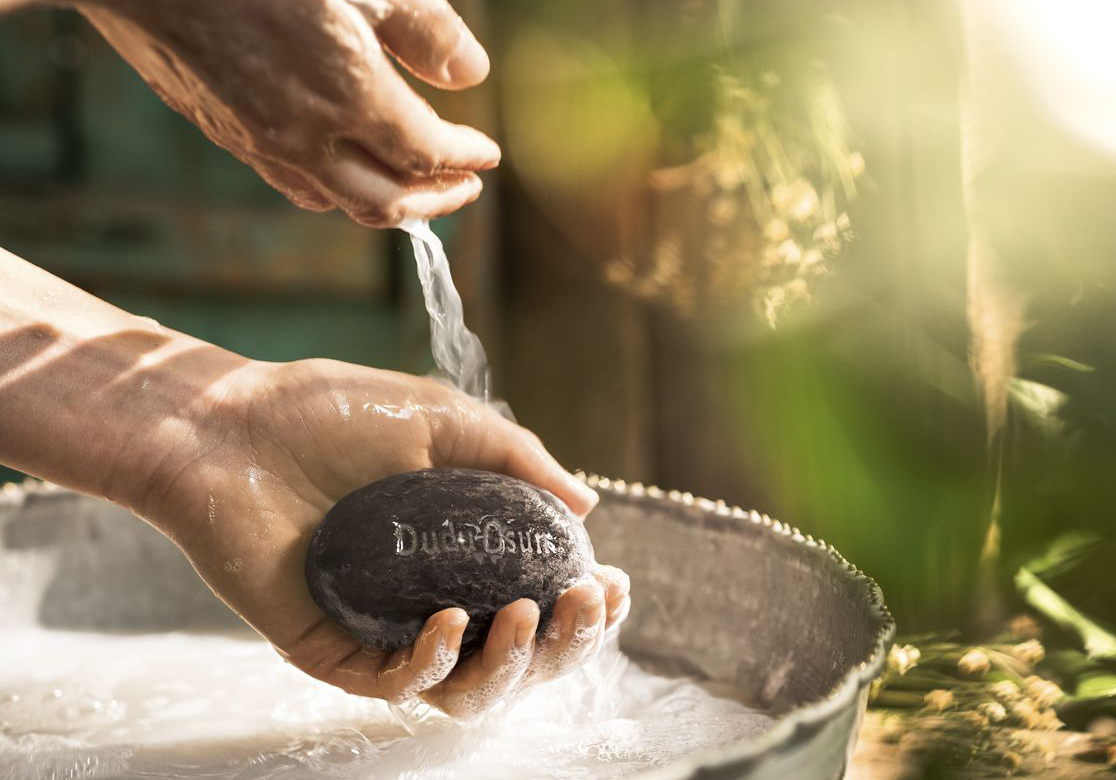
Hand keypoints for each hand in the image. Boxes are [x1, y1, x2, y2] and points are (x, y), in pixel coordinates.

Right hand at [75, 0, 499, 225]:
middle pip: (389, 200)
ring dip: (387, 202)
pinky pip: (293, 185)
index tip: (488, 156)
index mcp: (352, 98)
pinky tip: (342, 171)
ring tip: (413, 187)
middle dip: (437, 200)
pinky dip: (334, 191)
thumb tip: (473, 73)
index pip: (428, 154)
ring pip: (339, 201)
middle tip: (464, 188)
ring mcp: (262, 143)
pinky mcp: (226, 134)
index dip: (465, 159)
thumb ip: (425, 30)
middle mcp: (308, 137)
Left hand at [134, 357, 630, 715]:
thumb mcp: (445, 421)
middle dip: (567, 643)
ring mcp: (383, 626)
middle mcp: (430, 596)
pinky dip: (434, 662)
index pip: (538, 597)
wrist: (231, 424)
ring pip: (466, 687)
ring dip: (511, 666)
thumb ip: (516, 459)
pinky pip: (395, 682)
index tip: (616, 585)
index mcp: (461, 551)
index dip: (583, 605)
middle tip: (588, 604)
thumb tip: (588, 504)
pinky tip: (452, 618)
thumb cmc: (332, 414)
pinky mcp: (332, 646)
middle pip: (517, 655)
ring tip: (524, 617)